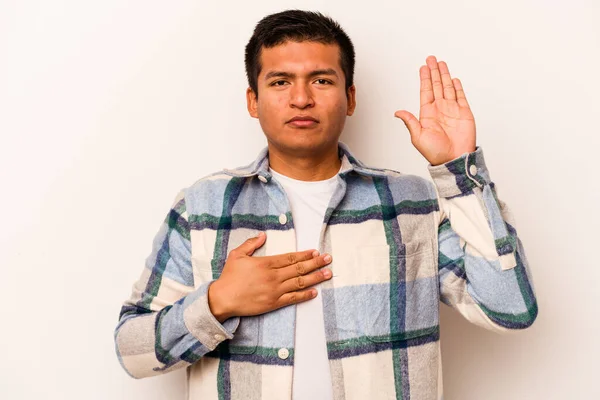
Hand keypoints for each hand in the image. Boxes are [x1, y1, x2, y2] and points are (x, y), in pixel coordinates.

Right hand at [207, 232, 332, 322]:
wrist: (223, 299)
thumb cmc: (229, 277)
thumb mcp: (237, 255)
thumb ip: (251, 244)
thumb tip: (263, 235)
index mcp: (266, 263)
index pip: (291, 257)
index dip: (305, 254)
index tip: (316, 252)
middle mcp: (274, 276)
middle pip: (299, 268)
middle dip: (316, 263)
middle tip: (329, 259)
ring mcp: (275, 290)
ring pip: (299, 282)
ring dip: (315, 278)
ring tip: (327, 273)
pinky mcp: (274, 303)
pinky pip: (293, 298)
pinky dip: (305, 295)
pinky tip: (314, 292)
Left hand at [394, 55, 476, 165]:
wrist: (454, 159)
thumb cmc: (435, 152)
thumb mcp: (418, 137)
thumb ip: (410, 122)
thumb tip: (397, 112)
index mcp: (427, 114)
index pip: (425, 91)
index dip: (424, 79)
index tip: (423, 67)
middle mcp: (440, 109)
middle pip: (436, 86)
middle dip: (434, 72)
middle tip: (431, 58)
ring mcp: (452, 110)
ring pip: (447, 88)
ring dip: (444, 75)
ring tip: (441, 64)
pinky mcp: (464, 113)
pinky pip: (460, 96)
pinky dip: (457, 87)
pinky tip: (453, 79)